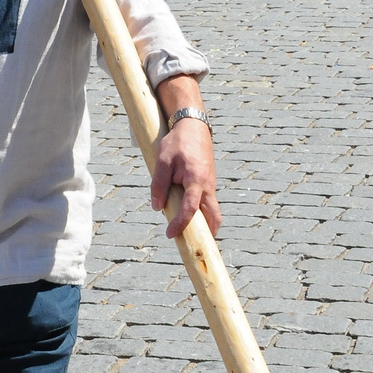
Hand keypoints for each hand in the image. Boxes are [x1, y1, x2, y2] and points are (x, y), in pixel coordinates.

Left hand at [151, 120, 220, 238]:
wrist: (193, 126)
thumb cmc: (177, 143)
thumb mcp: (163, 161)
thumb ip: (159, 184)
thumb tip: (157, 208)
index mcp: (196, 180)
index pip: (190, 209)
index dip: (181, 224)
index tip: (170, 234)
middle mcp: (208, 186)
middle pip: (214, 217)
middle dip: (207, 233)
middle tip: (195, 246)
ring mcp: (211, 185)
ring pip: (214, 211)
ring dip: (206, 224)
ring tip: (192, 236)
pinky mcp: (209, 183)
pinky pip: (209, 203)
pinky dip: (203, 213)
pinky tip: (191, 217)